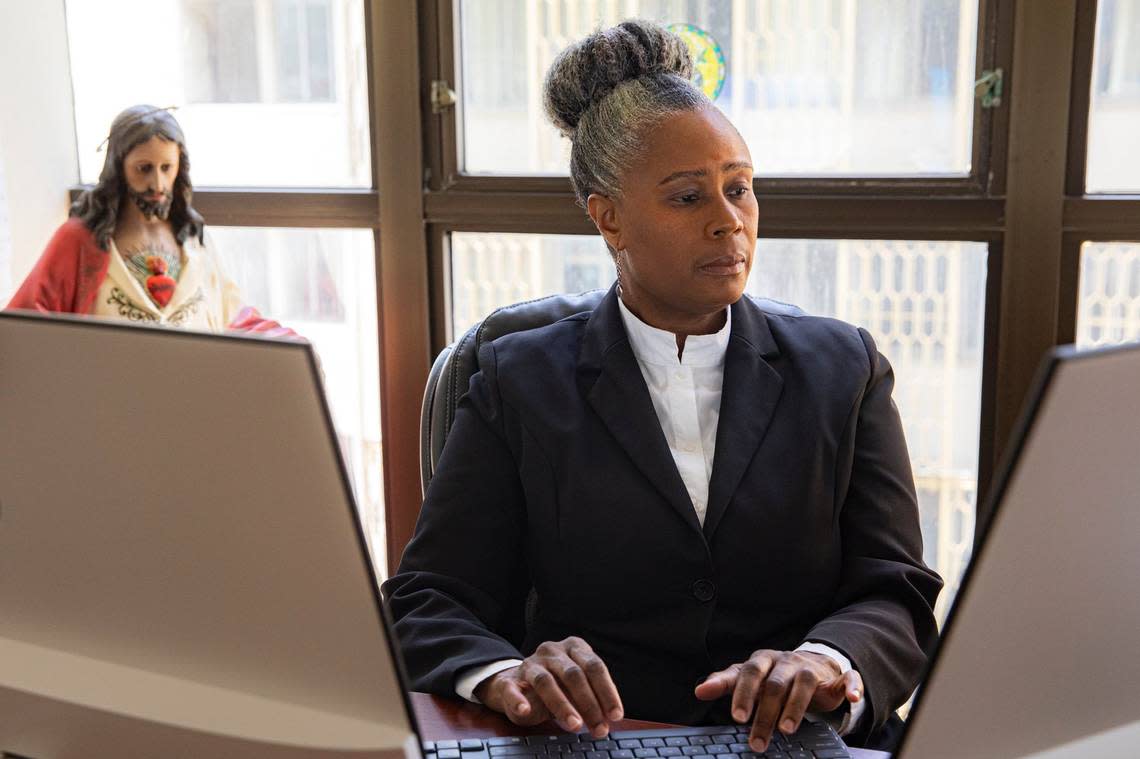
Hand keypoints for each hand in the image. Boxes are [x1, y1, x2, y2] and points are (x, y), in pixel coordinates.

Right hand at [474, 637, 623, 736]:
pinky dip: (519, 700)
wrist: (513, 681)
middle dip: (589, 704)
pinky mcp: (509, 679)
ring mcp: (530, 663)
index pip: (594, 666)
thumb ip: (592, 695)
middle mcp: (552, 651)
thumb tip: (610, 717)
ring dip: (562, 705)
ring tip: (574, 725)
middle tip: (598, 728)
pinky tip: (526, 710)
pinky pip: (512, 689)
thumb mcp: (575, 684)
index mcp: (573, 647)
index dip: (607, 692)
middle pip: (573, 674)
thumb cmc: (555, 684)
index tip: (615, 715)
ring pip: (546, 681)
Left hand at [694, 649, 862, 752]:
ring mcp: (811, 668)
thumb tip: (698, 690)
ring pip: (805, 683)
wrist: (811, 664)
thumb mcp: (748, 677)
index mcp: (763, 660)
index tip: (737, 717)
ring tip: (787, 730)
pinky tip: (851, 697)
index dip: (744, 694)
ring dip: (796, 707)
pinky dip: (850, 686)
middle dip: (765, 714)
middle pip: (775, 685)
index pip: (749, 673)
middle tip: (757, 741)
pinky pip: (846, 678)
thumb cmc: (773, 675)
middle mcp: (787, 662)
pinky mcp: (835, 678)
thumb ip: (725, 682)